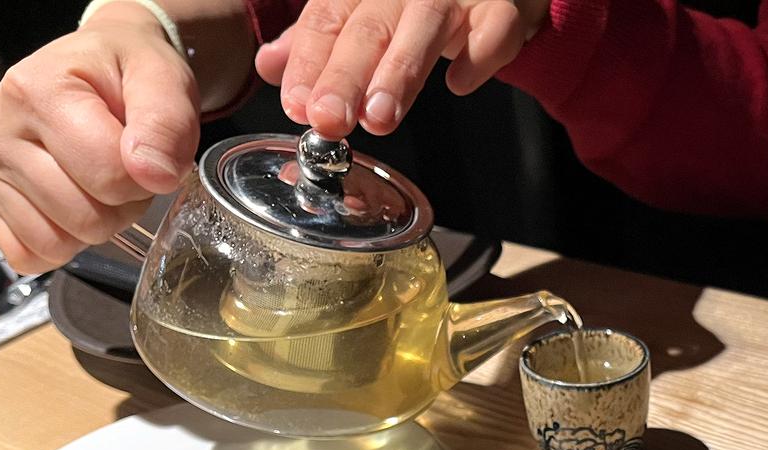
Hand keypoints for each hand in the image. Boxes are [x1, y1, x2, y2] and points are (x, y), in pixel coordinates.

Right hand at [0, 2, 199, 273]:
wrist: (98, 63)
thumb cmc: (128, 70)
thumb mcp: (162, 77)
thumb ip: (166, 122)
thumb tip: (155, 175)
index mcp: (37, 91)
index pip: (108, 175)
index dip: (146, 177)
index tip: (149, 153)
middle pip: (84, 217)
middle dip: (123, 204)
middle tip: (128, 169)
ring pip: (56, 243)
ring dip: (97, 226)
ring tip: (103, 183)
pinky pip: (28, 254)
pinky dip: (63, 243)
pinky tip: (76, 206)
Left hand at [255, 0, 548, 138]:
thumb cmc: (413, 10)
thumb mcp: (358, 18)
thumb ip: (315, 44)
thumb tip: (267, 66)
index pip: (325, 19)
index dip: (308, 63)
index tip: (297, 105)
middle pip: (368, 26)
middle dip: (346, 75)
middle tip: (330, 119)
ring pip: (425, 24)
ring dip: (400, 72)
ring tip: (379, 118)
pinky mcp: (500, 6)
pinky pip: (495, 26)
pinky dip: (479, 55)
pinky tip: (458, 83)